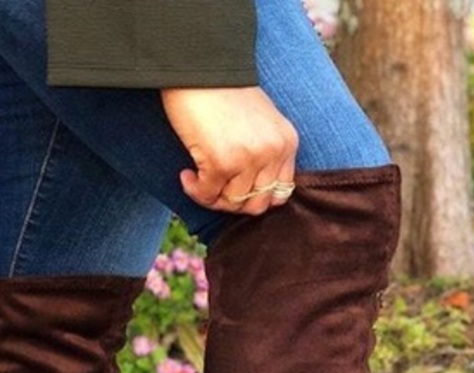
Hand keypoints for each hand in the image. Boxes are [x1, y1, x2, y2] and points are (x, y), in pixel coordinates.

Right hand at [161, 86, 298, 213]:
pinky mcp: (221, 162)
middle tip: (215, 188)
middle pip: (256, 204)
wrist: (200, 66)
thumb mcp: (261, 123)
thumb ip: (266, 153)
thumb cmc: (225, 93)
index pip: (280, 194)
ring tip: (198, 179)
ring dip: (212, 197)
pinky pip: (207, 194)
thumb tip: (250, 193)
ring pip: (232, 202)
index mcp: (287, 143)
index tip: (236, 188)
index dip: (255, 198)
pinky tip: (186, 175)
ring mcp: (248, 158)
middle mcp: (272, 152)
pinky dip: (194, 190)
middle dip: (233, 202)